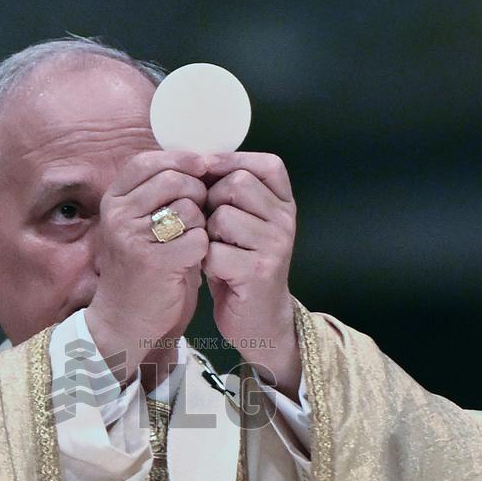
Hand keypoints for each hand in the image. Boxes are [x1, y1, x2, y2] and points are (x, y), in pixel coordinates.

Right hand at [86, 151, 208, 383]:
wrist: (123, 321)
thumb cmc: (140, 270)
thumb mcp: (137, 225)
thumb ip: (157, 194)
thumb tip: (198, 161)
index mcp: (113, 201)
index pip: (148, 161)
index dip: (180, 159)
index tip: (203, 166)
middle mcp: (118, 216)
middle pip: (174, 179)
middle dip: (197, 192)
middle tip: (199, 214)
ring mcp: (133, 238)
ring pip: (189, 207)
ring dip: (201, 223)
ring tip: (190, 241)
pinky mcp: (155, 262)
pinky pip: (198, 237)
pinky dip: (203, 248)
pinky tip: (193, 260)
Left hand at [203, 152, 301, 396]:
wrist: (259, 321)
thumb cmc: (241, 267)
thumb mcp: (242, 225)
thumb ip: (229, 195)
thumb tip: (195, 159)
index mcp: (284, 204)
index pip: (266, 164)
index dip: (231, 161)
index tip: (206, 169)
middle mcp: (285, 221)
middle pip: (237, 184)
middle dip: (211, 201)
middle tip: (209, 226)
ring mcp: (276, 246)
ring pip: (223, 216)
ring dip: (207, 234)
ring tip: (213, 251)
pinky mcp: (259, 271)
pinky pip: (214, 251)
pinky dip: (205, 262)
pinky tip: (215, 272)